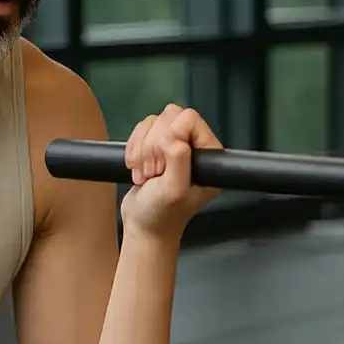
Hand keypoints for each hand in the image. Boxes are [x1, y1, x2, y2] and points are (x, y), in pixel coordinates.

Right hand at [120, 104, 223, 240]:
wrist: (143, 227)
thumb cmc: (162, 216)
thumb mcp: (174, 190)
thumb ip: (178, 159)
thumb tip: (175, 135)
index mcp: (209, 156)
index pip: (190, 119)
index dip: (171, 136)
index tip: (164, 164)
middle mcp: (195, 148)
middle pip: (170, 116)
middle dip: (154, 145)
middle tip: (156, 172)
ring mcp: (175, 145)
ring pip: (155, 121)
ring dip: (143, 149)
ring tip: (148, 174)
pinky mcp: (157, 146)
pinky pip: (142, 129)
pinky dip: (134, 148)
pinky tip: (138, 169)